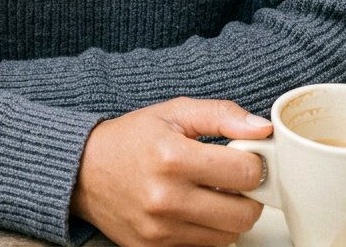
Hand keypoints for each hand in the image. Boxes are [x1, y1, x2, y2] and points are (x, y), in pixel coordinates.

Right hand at [71, 96, 270, 246]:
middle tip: (235, 179)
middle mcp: (167, 198)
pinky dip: (208, 231)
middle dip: (248, 195)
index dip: (254, 163)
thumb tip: (262, 128)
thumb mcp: (173, 112)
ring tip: (213, 193)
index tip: (246, 158)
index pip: (244, 173)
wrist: (83, 171)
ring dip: (230, 216)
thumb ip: (220, 114)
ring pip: (227, 236)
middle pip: (242, 214)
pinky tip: (196, 209)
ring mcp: (161, 230)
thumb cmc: (131, 137)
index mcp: (173, 157)